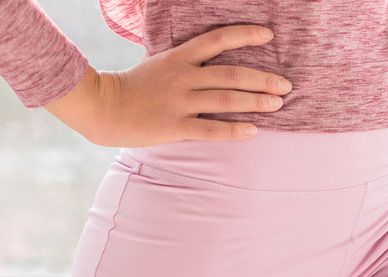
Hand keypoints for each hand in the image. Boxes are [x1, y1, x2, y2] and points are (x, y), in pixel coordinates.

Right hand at [44, 24, 292, 146]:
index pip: (218, 39)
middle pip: (232, 73)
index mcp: (179, 57)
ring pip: (226, 99)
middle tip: (286, 85)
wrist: (101, 108)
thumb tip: (208, 61)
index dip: (245, 35)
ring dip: (256, 102)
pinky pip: (211, 128)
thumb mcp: (157, 64)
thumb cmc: (132, 88)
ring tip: (277, 105)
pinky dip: (234, 130)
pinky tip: (252, 130)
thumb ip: (183, 62)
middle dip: (264, 79)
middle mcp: (182, 76)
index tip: (268, 36)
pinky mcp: (173, 126)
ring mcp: (179, 102)